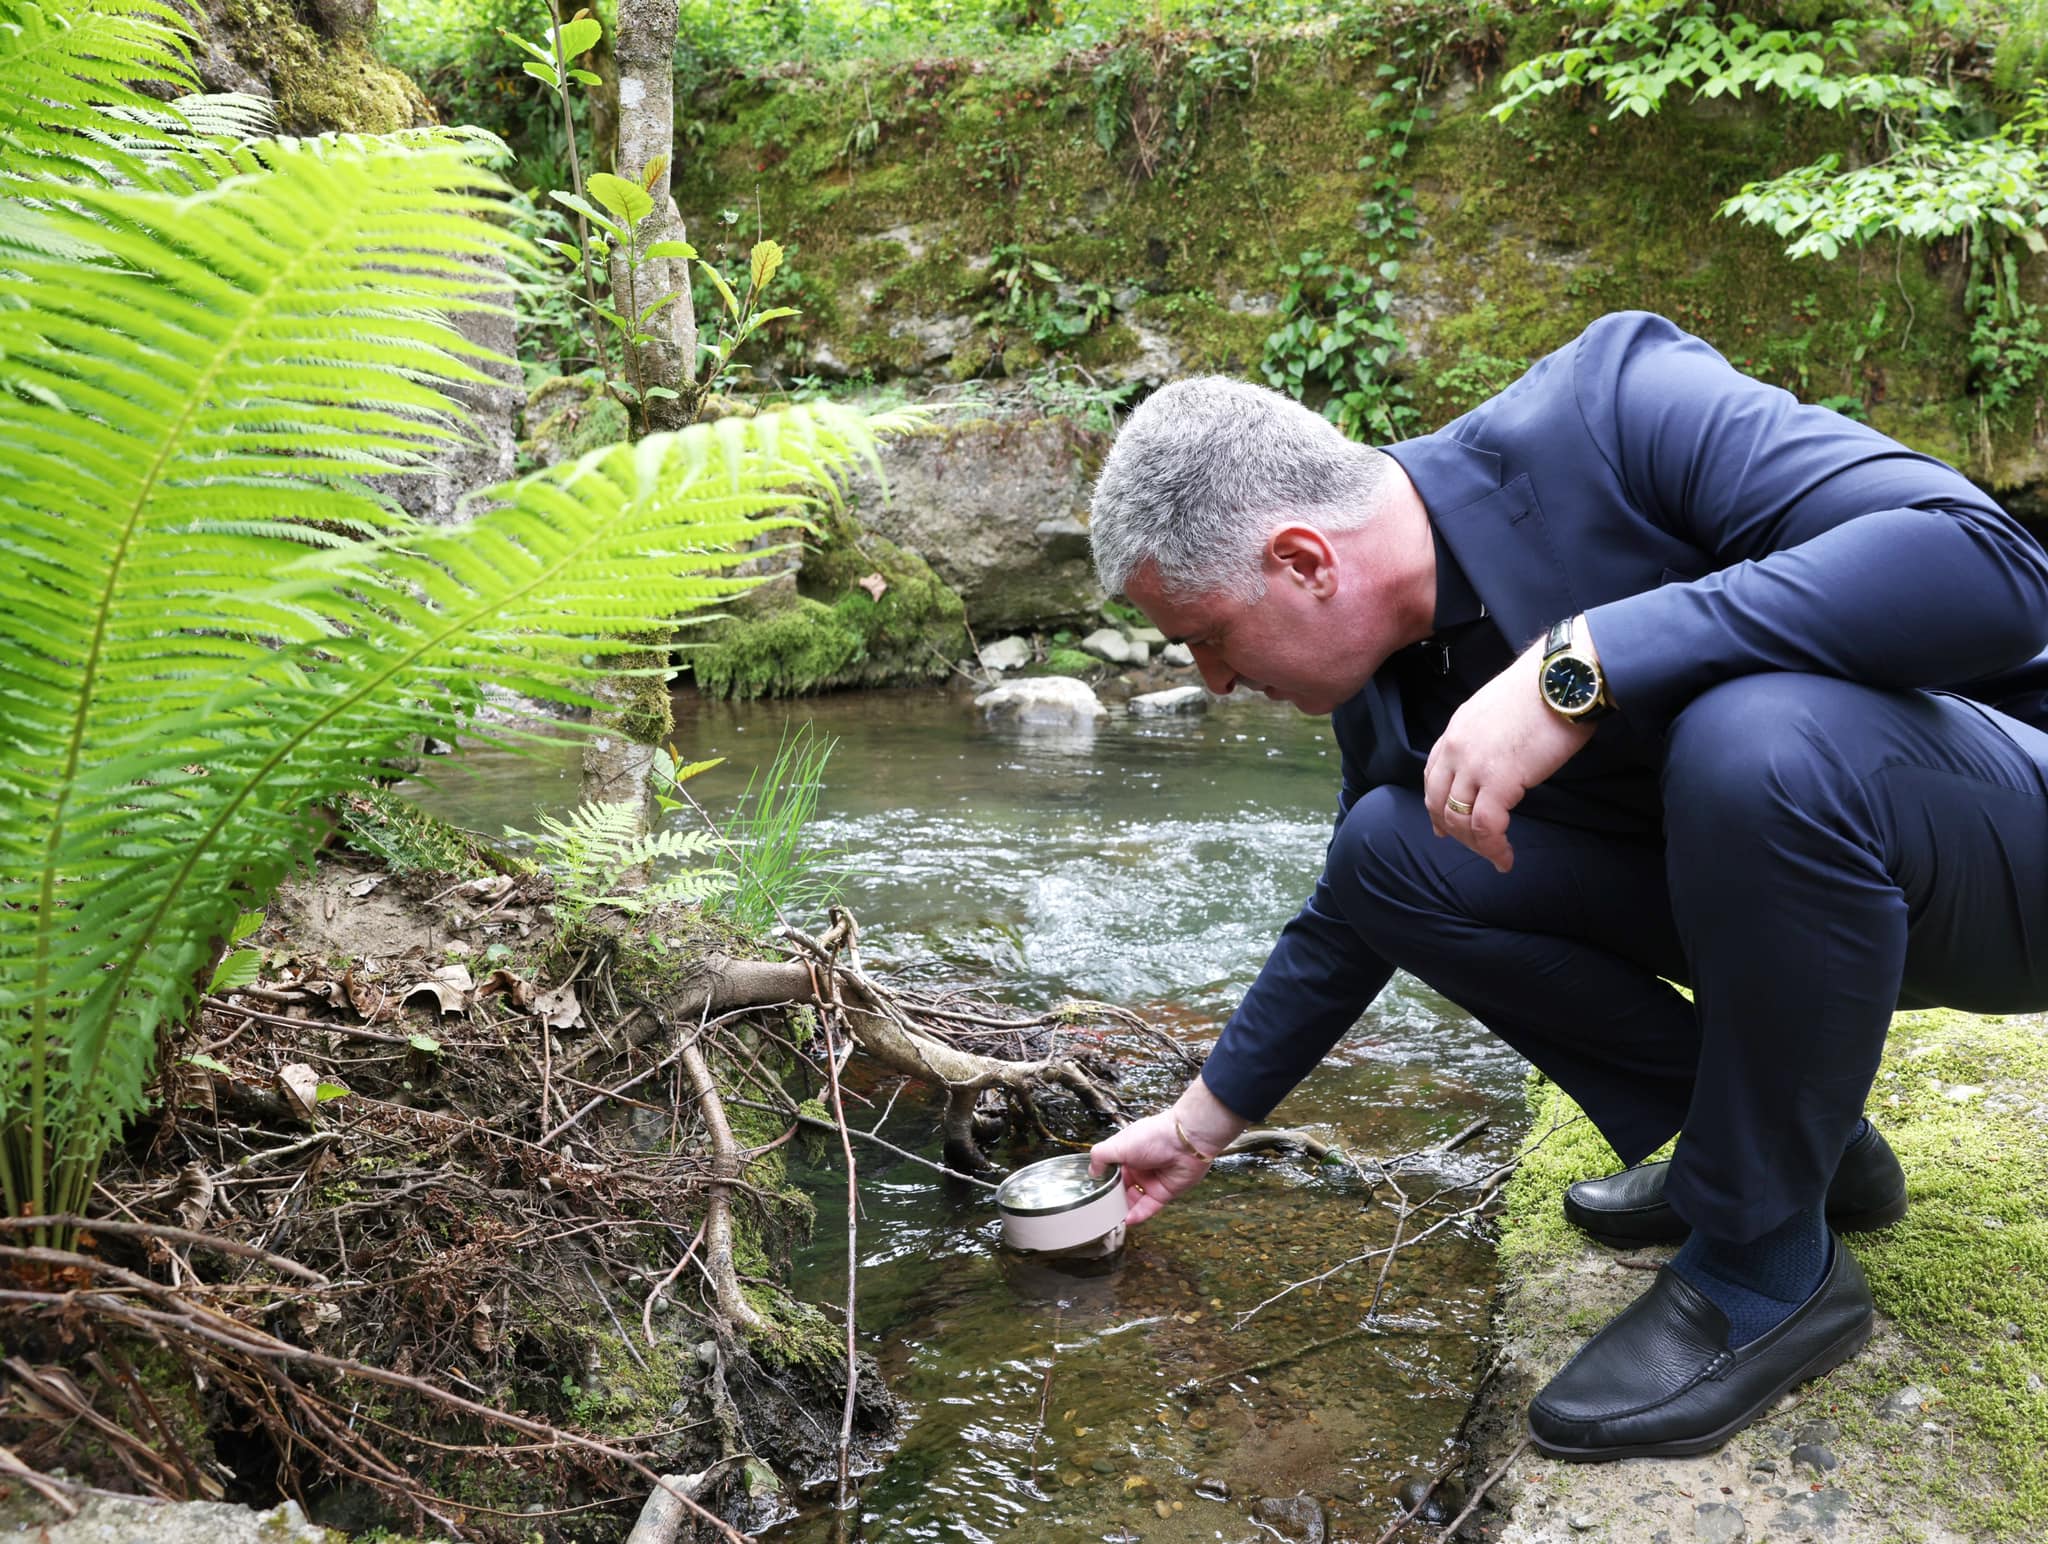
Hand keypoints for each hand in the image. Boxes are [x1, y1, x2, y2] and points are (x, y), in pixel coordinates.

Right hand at [1090, 1079, 1246, 1225]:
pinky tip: (1128, 1220)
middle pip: (1122, 1187)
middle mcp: (1140, 1166)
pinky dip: (1139, 1214)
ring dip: (1124, 1209)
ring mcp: (1152, 1181)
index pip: (1112, 1169)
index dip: (1105, 1180)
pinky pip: (1149, 1207)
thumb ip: (1101, 1157)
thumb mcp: (1118, 1144)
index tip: (1095, 1192)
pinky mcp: (1165, 1193)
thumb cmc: (1152, 1137)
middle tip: (1102, 1210)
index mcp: (1128, 1151)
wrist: (1185, 1141)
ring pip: (1134, 1199)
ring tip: (1113, 1219)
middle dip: (1113, 1198)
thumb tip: (1092, 1172)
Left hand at [1424, 641, 1597, 872]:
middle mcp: (1456, 747)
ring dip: (1474, 844)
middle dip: (1452, 830)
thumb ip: (1489, 736)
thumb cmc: (1545, 689)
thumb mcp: (1500, 710)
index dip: (1436, 803)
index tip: (1442, 826)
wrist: (1563, 678)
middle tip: (1472, 846)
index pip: (1433, 774)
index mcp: (1457, 729)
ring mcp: (1473, 764)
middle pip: (1438, 800)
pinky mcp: (1499, 779)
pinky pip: (1485, 826)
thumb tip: (1501, 757)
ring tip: (1494, 855)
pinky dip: (1492, 848)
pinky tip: (1505, 857)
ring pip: (1457, 818)